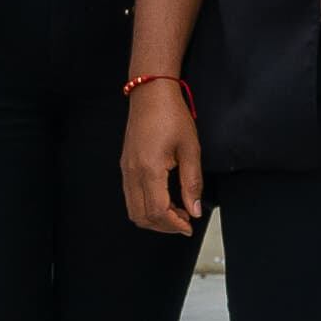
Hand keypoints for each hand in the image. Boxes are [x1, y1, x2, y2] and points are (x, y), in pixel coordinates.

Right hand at [122, 79, 206, 235]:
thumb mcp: (190, 149)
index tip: (189, 226)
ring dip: (154, 217)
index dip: (174, 225)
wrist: (150, 93)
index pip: (157, 211)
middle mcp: (132, 173)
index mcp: (149, 169)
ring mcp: (126, 170)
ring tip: (177, 211)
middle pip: (142, 216)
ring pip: (134, 210)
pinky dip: (146, 206)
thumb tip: (195, 210)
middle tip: (185, 220)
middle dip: (164, 226)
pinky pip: (131, 196)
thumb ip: (192, 183)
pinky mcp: (125, 166)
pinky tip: (165, 198)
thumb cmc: (172, 115)